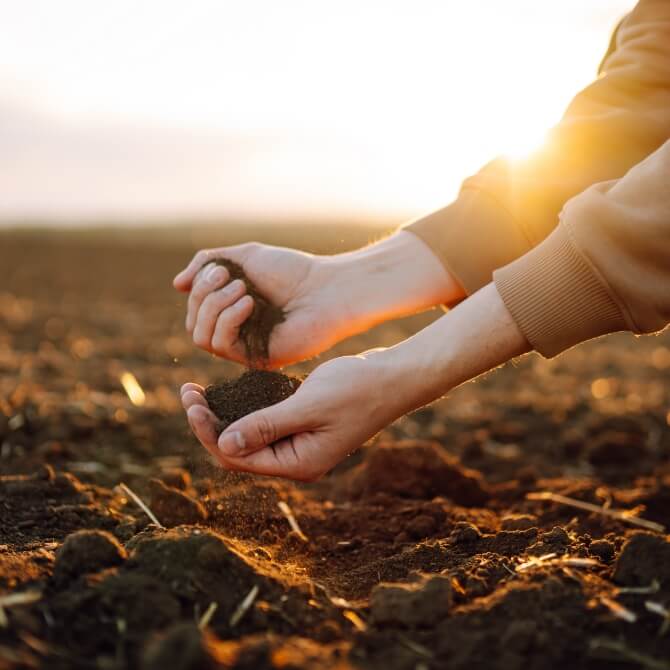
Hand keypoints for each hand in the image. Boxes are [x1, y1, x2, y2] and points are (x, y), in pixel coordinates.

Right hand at [173, 232, 462, 367]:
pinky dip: (228, 319)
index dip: (198, 287)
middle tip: (231, 277)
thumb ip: (207, 264)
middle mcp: (236, 331)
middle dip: (204, 295)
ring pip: (201, 337)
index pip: (194, 308)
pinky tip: (249, 302)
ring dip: (214, 307)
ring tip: (243, 289)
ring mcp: (245, 347)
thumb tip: (176, 285)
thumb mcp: (244, 257)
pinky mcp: (256, 359)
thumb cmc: (292, 271)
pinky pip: (222, 346)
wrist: (327, 288)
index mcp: (232, 309)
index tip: (221, 268)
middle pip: (194, 323)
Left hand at [181, 351, 402, 480]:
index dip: (208, 432)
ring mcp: (299, 442)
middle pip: (238, 449)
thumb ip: (266, 426)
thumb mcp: (309, 406)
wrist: (394, 378)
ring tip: (197, 390)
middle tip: (188, 391)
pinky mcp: (303, 425)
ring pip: (249, 434)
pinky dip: (244, 407)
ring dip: (223, 414)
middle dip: (210, 422)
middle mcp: (295, 459)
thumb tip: (223, 443)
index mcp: (297, 463)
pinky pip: (264, 422)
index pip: (238, 457)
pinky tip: (229, 390)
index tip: (191, 402)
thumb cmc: (357, 390)